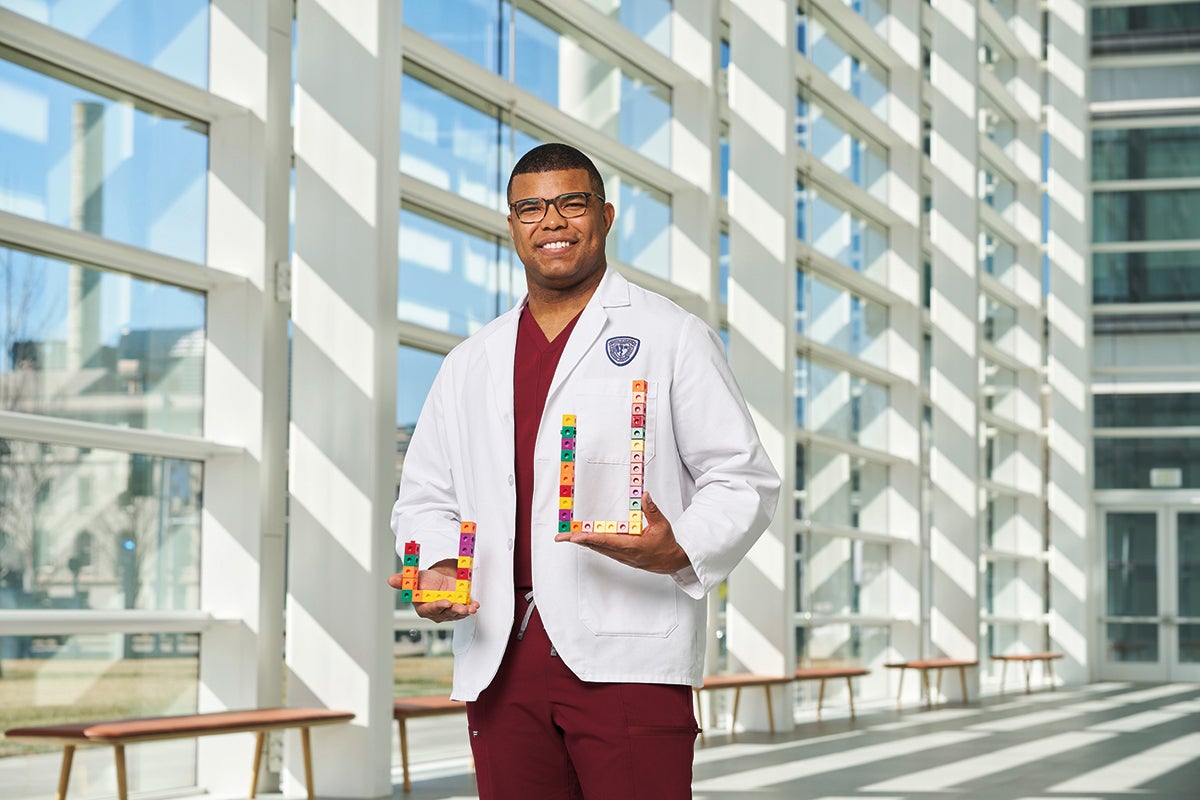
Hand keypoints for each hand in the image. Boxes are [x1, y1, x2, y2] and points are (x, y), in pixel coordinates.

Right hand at [387, 559, 479, 621]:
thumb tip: (390, 579)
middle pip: (445, 613)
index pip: (429, 609)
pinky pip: (465, 610)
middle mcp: (436, 612)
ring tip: (470, 608)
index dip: (437, 606)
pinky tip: (475, 605)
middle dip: (453, 611)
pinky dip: (471, 608)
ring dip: (464, 611)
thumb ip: (404, 581)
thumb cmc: (425, 581)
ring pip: (456, 613)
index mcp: (423, 607)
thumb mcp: (415, 578)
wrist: (440, 579)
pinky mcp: (459, 608)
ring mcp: (449, 611)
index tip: (445, 602)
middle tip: (460, 607)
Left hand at [553, 492, 690, 573]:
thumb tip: (644, 496)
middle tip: (561, 537)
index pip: (607, 541)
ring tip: (567, 536)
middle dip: (577, 540)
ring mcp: (621, 556)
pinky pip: (603, 549)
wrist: (670, 562)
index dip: (589, 538)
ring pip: (598, 548)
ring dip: (582, 542)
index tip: (575, 536)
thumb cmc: (666, 545)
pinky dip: (592, 544)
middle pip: (596, 546)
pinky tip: (584, 539)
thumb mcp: (662, 525)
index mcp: (633, 546)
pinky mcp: (621, 556)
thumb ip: (652, 511)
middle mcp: (623, 553)